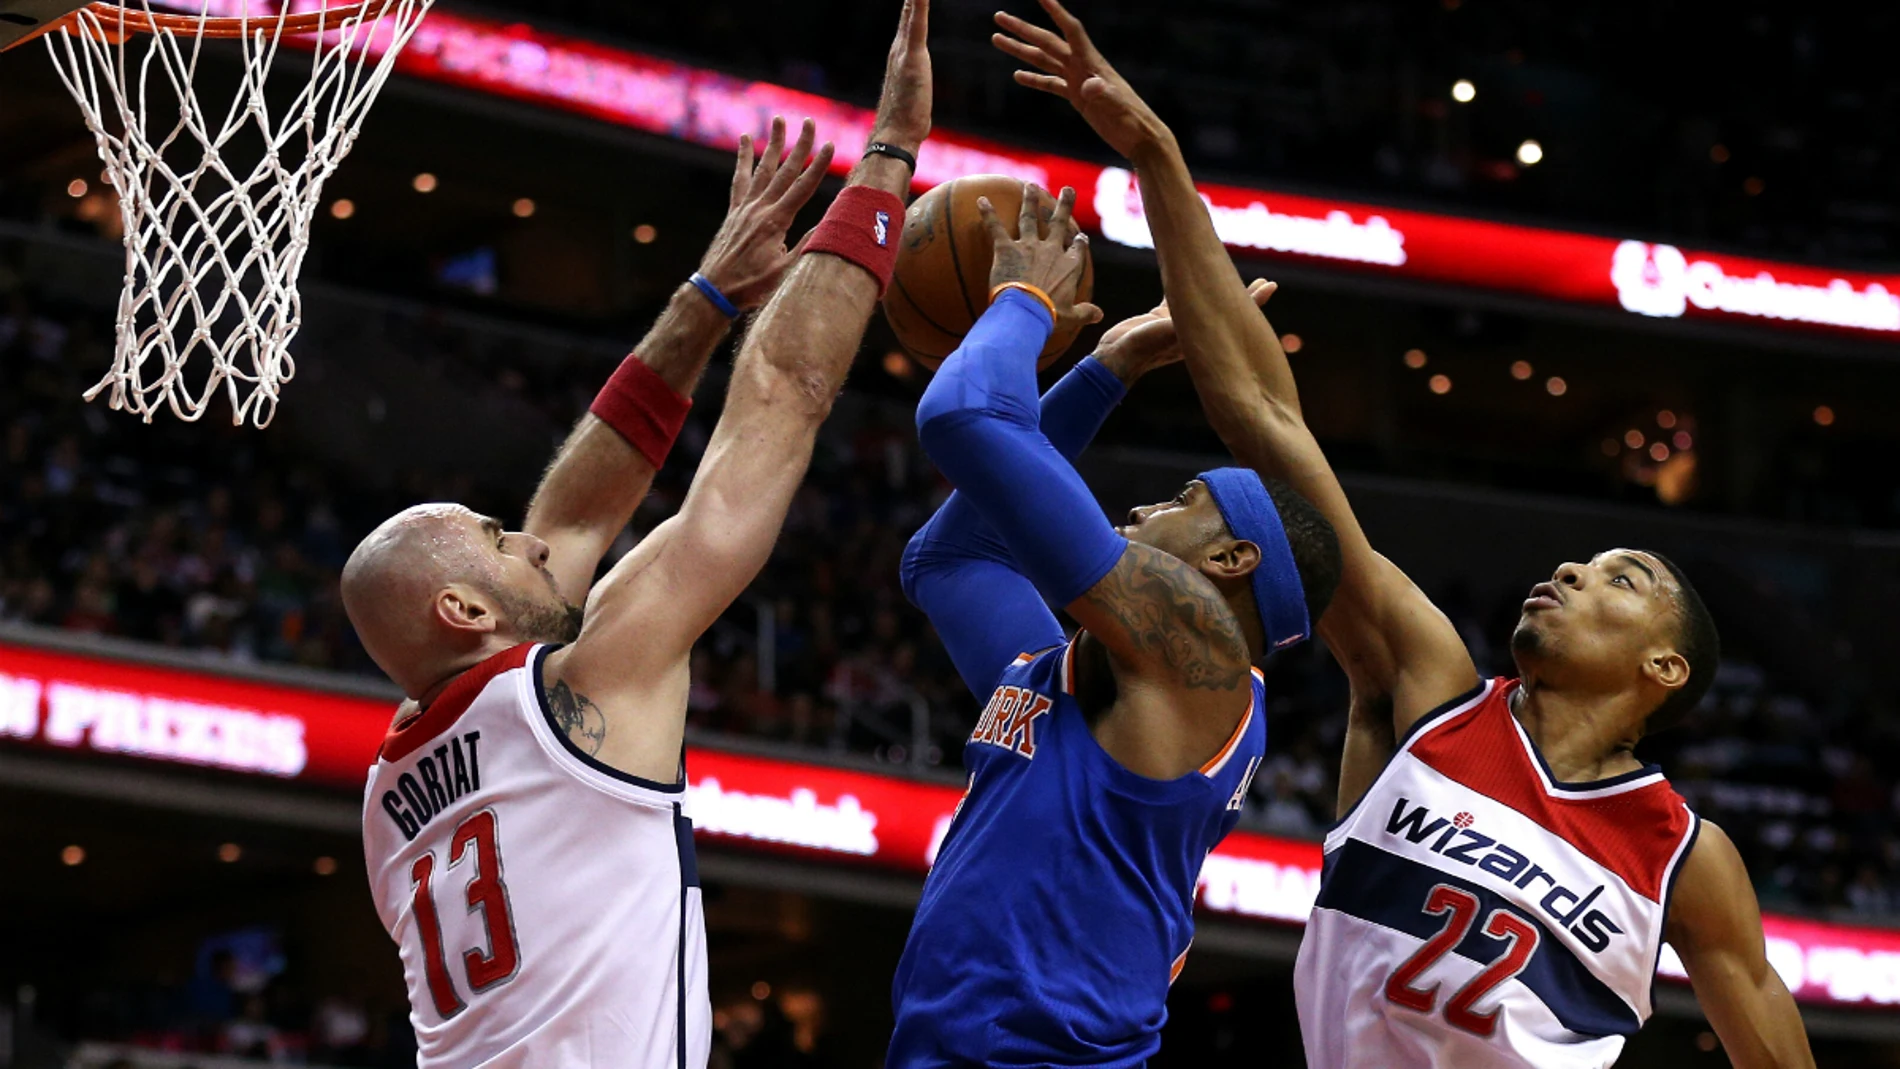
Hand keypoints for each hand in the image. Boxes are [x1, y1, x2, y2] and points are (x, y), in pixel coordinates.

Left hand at [696, 117, 835, 310]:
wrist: (715, 289)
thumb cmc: (752, 286)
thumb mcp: (785, 271)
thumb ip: (805, 246)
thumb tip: (827, 226)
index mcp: (776, 222)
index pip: (803, 188)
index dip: (818, 166)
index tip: (829, 145)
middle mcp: (760, 208)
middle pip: (784, 171)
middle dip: (799, 145)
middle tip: (809, 122)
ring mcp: (745, 208)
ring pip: (762, 169)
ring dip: (773, 144)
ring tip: (779, 120)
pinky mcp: (734, 211)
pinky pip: (740, 179)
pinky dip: (744, 159)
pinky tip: (745, 141)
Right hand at [869, 0, 931, 152]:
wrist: (896, 135)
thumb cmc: (906, 122)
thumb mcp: (914, 98)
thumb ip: (915, 88)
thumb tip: (917, 96)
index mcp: (901, 55)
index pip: (909, 20)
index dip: (913, 2)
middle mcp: (898, 48)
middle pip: (908, 9)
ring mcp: (903, 50)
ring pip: (911, 11)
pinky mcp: (912, 56)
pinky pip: (916, 22)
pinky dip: (919, 3)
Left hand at [979, 183, 1101, 328]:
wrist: (1027, 311)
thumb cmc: (1050, 315)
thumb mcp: (1071, 316)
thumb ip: (1085, 312)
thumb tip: (1100, 315)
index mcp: (1069, 266)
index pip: (1077, 249)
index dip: (1079, 243)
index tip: (1081, 237)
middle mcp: (1051, 251)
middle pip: (1059, 223)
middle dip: (1064, 205)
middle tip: (1067, 189)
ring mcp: (1028, 247)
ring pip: (1030, 218)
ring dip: (1030, 201)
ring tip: (1030, 186)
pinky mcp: (1006, 249)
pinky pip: (995, 228)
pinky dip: (987, 214)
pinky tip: (981, 200)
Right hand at [992, 0, 1169, 159]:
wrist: (1141, 138)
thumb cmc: (1133, 122)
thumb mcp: (1117, 108)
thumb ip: (1102, 94)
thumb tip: (1088, 85)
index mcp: (1091, 64)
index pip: (1070, 30)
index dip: (1056, 11)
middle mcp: (1082, 67)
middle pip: (1047, 42)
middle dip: (1023, 29)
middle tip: (998, 16)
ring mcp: (1078, 81)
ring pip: (1044, 60)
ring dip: (1021, 50)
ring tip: (997, 39)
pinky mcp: (1078, 98)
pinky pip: (1051, 84)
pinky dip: (1034, 79)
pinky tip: (1017, 75)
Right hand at [1095, 279, 1276, 383]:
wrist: (1115, 359)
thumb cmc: (1141, 349)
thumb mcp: (1166, 333)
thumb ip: (1185, 321)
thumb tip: (1208, 306)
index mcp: (1203, 337)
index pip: (1236, 317)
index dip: (1255, 301)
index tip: (1271, 286)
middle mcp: (1196, 332)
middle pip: (1228, 311)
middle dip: (1247, 297)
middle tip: (1266, 283)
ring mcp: (1179, 325)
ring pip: (1206, 303)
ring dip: (1220, 289)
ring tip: (1233, 277)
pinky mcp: (1161, 318)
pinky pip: (1180, 297)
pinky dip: (1188, 285)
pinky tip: (1193, 273)